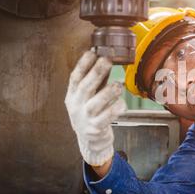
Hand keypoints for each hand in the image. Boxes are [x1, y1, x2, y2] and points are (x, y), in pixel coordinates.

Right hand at [65, 51, 126, 166]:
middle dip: (95, 73)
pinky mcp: (95, 129)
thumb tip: (106, 59)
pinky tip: (122, 104)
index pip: (75, 78)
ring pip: (95, 104)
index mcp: (73, 95)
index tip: (91, 52)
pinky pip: (105, 119)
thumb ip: (97, 81)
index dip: (82, 65)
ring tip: (118, 85)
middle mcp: (77, 106)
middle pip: (85, 88)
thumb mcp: (89, 97)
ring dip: (107, 92)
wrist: (90, 141)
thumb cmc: (92, 113)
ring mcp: (85, 118)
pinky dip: (114, 110)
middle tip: (106, 61)